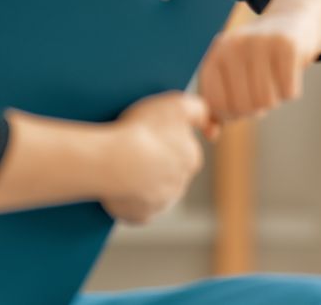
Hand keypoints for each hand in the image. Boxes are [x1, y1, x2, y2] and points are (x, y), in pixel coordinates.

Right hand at [102, 92, 207, 224]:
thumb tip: (210, 124)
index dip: (166, 139)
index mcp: (193, 160)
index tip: (148, 133)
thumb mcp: (177, 104)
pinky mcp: (140, 216)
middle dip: (155, 162)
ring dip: (141, 181)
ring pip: (153, 191)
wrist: (110, 160)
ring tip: (122, 166)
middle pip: (168, 171)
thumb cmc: (142, 130)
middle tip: (133, 148)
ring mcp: (160, 204)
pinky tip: (118, 186)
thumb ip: (199, 109)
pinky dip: (127, 200)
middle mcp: (181, 185)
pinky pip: (135, 208)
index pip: (184, 149)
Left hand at [198, 13, 314, 120]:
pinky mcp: (287, 46)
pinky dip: (290, 92)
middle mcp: (234, 45)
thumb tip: (211, 135)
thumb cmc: (258, 57)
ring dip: (274, 100)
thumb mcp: (232, 74)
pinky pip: (288, 92)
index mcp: (216, 53)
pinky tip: (289, 76)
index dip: (229, 114)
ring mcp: (260, 42)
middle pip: (242, 106)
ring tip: (274, 84)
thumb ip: (218, 104)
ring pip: (266, 101)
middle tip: (262, 94)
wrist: (292, 22)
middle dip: (255, 109)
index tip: (240, 107)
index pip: (215, 103)